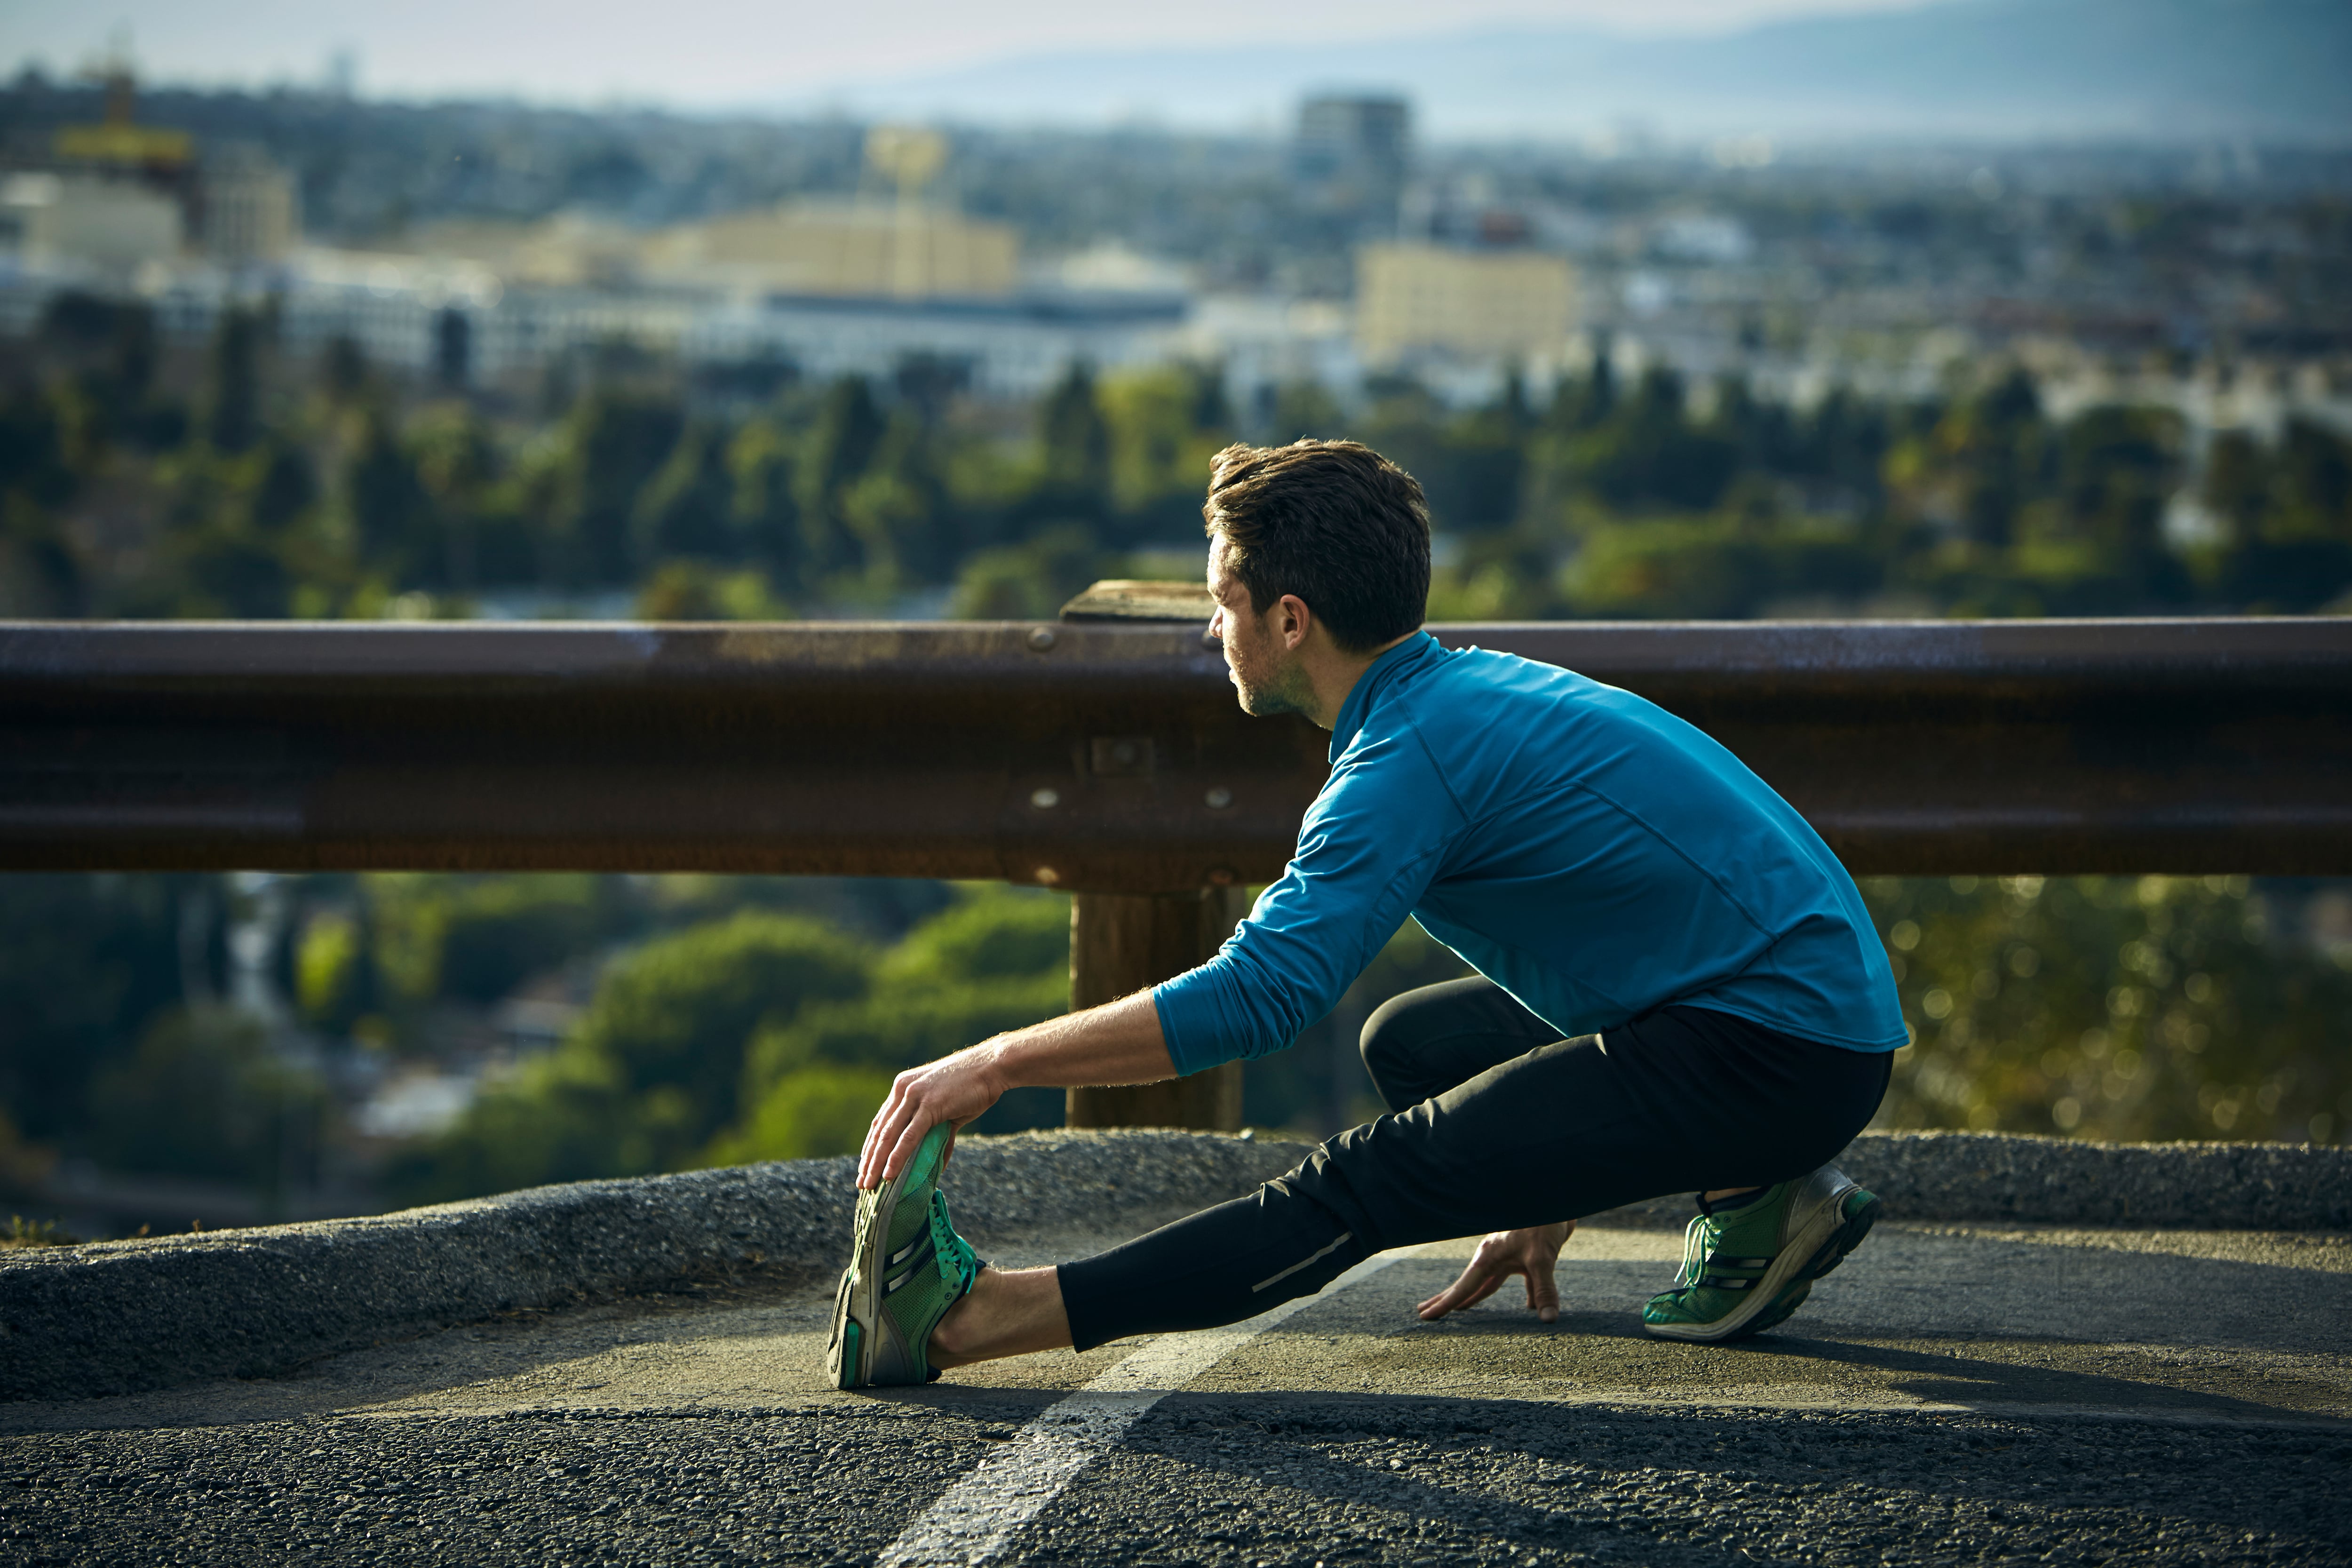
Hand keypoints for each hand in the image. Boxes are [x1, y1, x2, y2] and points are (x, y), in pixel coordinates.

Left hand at [856, 1043, 1006, 1190]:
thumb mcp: (946, 1108)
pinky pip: (909, 1136)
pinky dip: (897, 1157)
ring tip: (870, 1185)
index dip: (871, 1147)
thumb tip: (936, 1162)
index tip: (865, 1168)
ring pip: (889, 1136)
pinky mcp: (929, 1105)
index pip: (880, 1123)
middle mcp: (902, 1090)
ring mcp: (914, 1096)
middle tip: (862, 1184)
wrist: (991, 1067)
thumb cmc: (972, 1087)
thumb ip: (937, 1133)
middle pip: (879, 1132)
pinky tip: (890, 1174)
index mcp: (902, 1088)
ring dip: (877, 1163)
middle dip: (869, 1160)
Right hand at [1416, 1222, 1576, 1322]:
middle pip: (1467, 1284)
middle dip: (1448, 1299)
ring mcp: (1510, 1256)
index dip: (1444, 1304)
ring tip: (1462, 1309)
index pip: (1463, 1287)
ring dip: (1477, 1297)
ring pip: (1489, 1283)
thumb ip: (1543, 1290)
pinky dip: (1525, 1294)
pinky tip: (1529, 1307)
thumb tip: (1547, 1321)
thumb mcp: (1542, 1258)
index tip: (1425, 1316)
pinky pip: (1521, 1280)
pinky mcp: (1527, 1256)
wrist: (1556, 1198)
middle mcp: (1495, 1257)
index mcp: (1489, 1257)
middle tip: (1424, 1311)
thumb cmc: (1542, 1222)